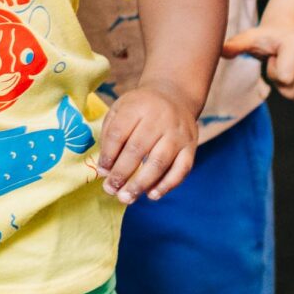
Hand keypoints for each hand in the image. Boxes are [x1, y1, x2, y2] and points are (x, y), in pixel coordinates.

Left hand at [95, 84, 198, 204]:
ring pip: (159, 162)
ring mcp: (177, 133)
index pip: (119, 134)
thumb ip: (110, 135)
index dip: (108, 155)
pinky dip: (167, 185)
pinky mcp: (191, 145)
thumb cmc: (141, 107)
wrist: (175, 95)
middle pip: (138, 149)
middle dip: (122, 174)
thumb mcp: (120, 109)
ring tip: (126, 198)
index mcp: (137, 107)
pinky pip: (181, 169)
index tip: (102, 172)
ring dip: (141, 184)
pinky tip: (152, 195)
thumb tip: (105, 169)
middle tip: (110, 190)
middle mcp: (159, 119)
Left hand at [224, 19, 293, 101]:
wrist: (289, 31)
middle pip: (292, 91)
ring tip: (288, 67)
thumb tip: (221, 50)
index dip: (274, 73)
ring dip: (290, 87)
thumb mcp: (250, 39)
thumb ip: (237, 45)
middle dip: (281, 82)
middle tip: (280, 64)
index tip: (273, 59)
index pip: (284, 78)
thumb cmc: (266, 38)